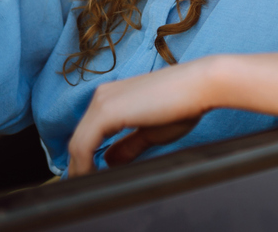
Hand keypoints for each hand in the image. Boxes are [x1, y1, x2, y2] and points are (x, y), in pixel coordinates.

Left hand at [67, 58, 219, 176]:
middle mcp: (102, 96)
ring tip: (89, 191)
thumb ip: (129, 146)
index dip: (84, 161)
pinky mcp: (107, 111)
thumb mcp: (150, 132)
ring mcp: (102, 102)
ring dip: (80, 170)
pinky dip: (84, 165)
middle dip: (79, 168)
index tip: (89, 181)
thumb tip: (110, 161)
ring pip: (77, 144)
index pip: (87, 134)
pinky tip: (93, 179)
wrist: (200, 85)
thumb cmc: (182, 105)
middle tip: (83, 192)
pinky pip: (84, 145)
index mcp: (111, 97)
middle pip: (78, 139)